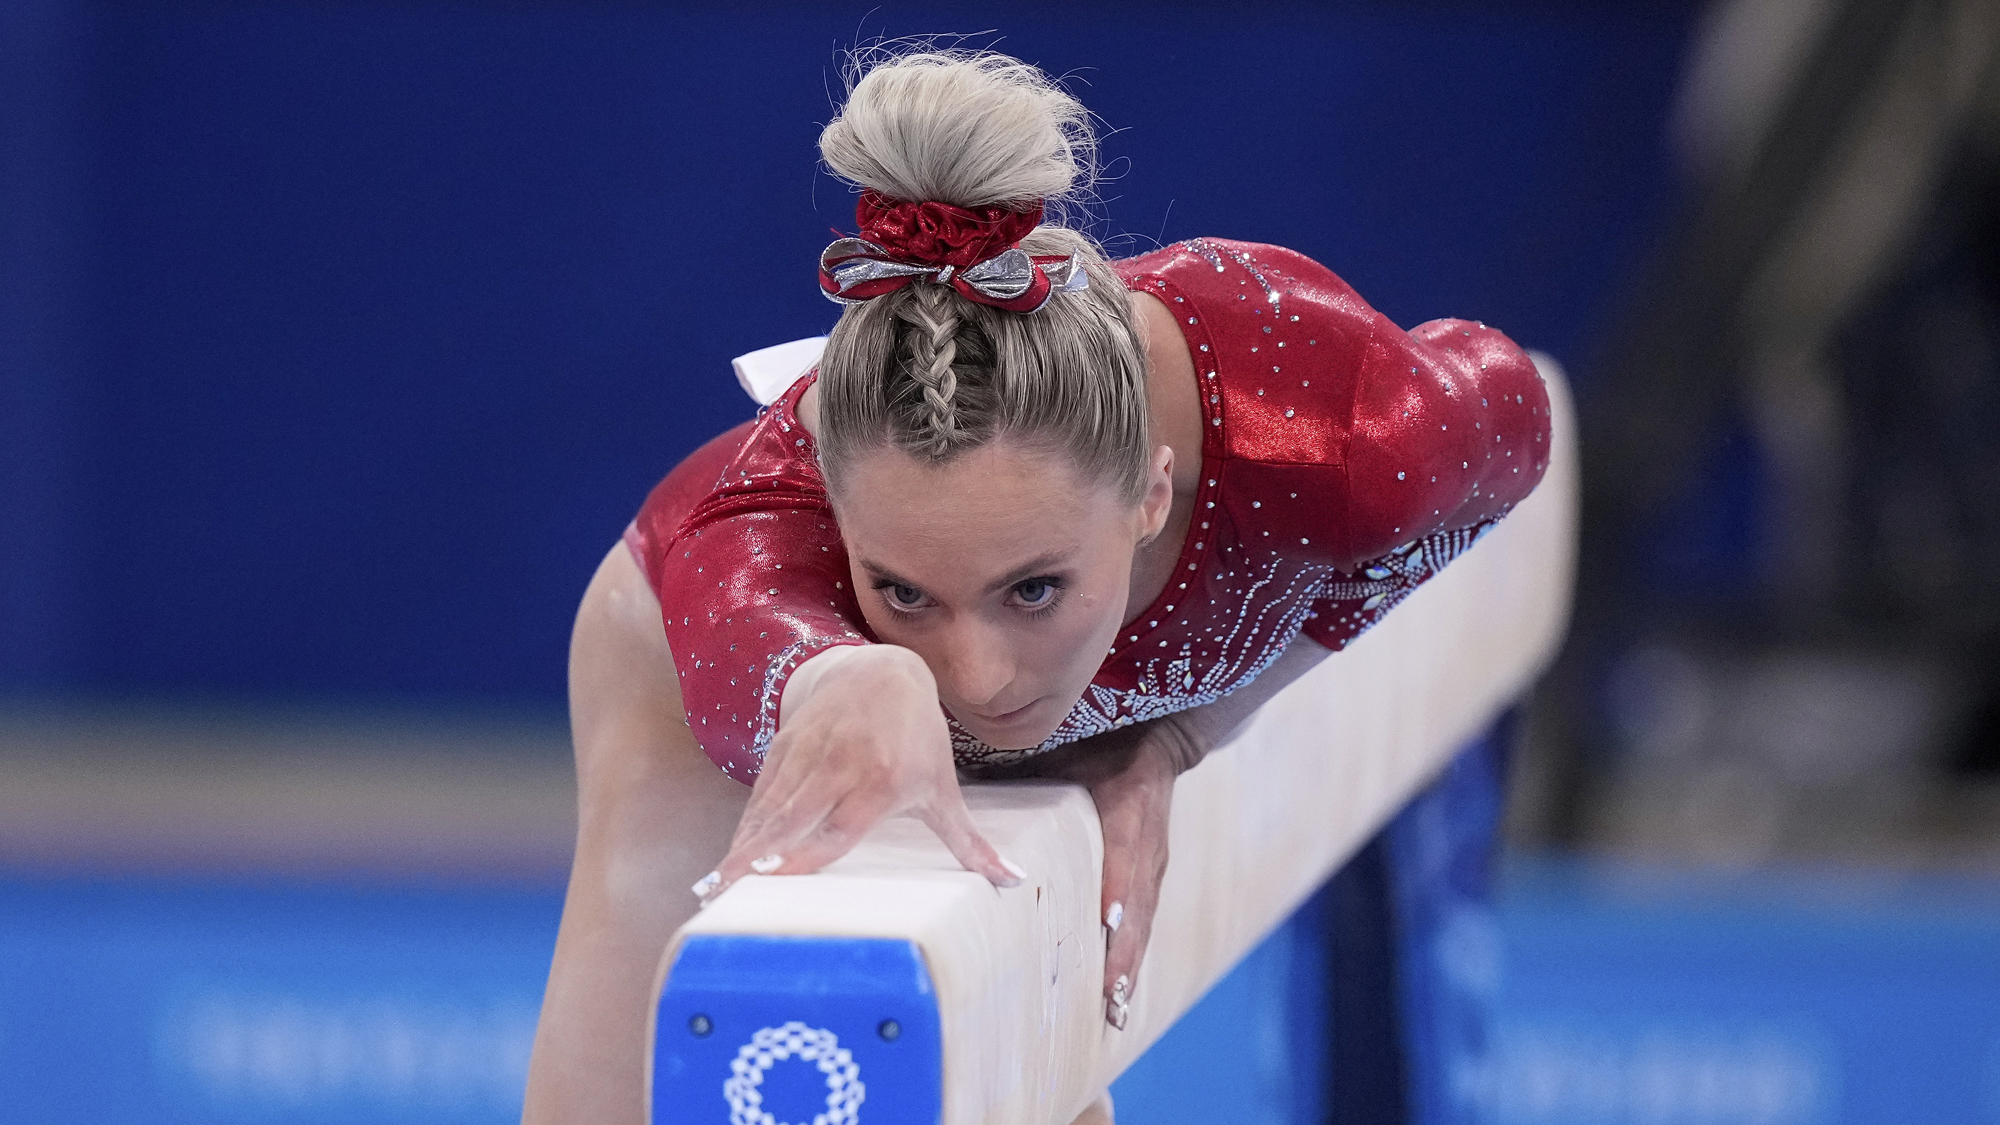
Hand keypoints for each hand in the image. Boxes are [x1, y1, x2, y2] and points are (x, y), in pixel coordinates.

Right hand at [693, 644, 1023, 904]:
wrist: (882, 670)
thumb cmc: (919, 738)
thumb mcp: (944, 787)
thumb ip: (970, 842)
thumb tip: (1014, 880)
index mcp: (880, 781)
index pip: (836, 826)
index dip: (803, 853)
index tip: (772, 880)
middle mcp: (839, 767)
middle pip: (791, 820)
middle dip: (755, 857)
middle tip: (721, 895)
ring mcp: (808, 755)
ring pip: (769, 808)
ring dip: (739, 848)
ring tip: (712, 888)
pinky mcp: (785, 748)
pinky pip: (760, 794)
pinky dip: (743, 828)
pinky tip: (727, 862)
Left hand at [981, 716, 1198, 1028]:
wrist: (1159, 745)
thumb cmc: (1104, 747)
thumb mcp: (1073, 748)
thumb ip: (1035, 763)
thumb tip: (975, 773)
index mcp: (1129, 812)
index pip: (1125, 857)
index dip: (1118, 890)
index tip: (1108, 924)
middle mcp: (1146, 848)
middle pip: (1138, 906)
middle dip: (1125, 951)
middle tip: (1109, 993)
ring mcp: (1152, 867)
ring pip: (1143, 921)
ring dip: (1130, 963)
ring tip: (1115, 1006)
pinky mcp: (1150, 878)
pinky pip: (1143, 922)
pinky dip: (1133, 955)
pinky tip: (1119, 987)